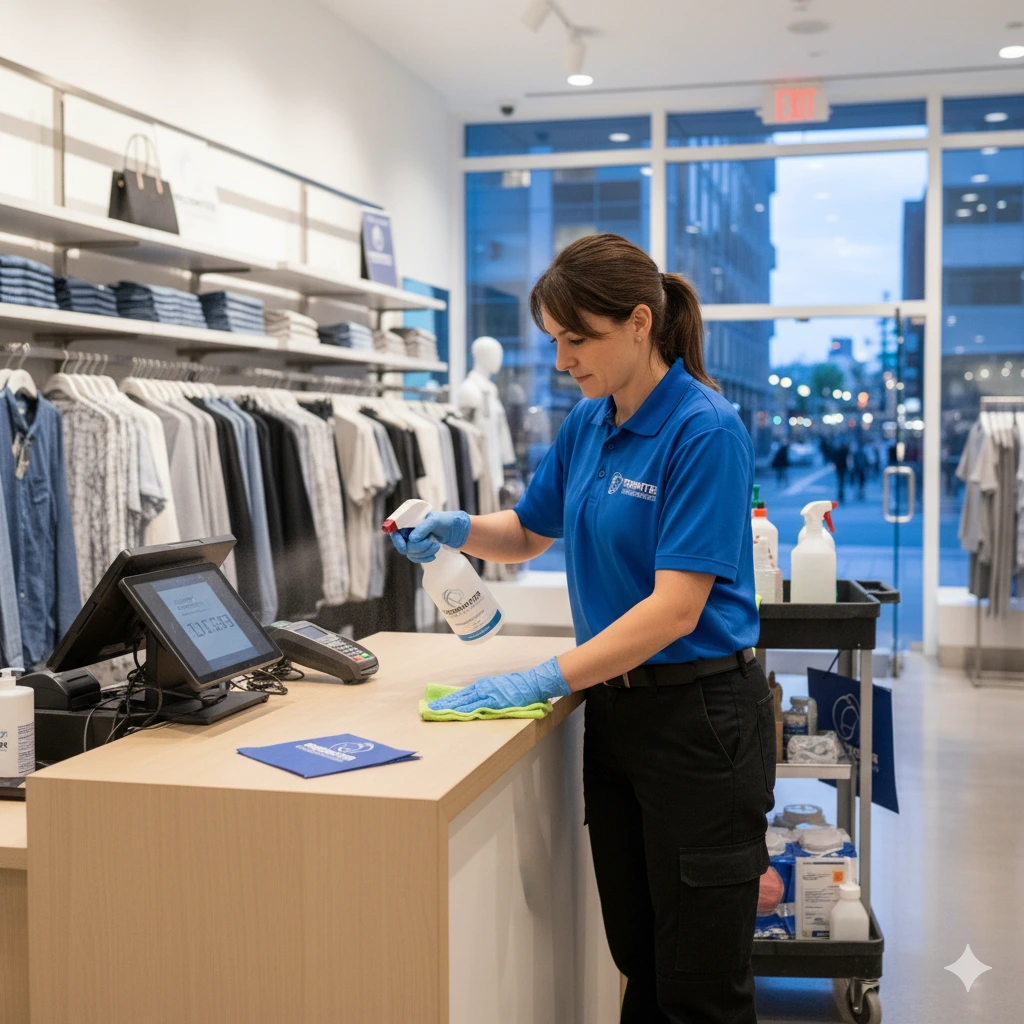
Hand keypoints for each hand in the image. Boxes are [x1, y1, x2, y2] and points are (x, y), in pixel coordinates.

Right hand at [389, 510, 470, 563]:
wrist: (455, 531)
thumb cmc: (446, 521)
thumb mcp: (436, 521)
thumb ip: (424, 528)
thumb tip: (412, 539)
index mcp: (409, 519)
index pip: (394, 530)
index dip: (397, 540)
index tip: (405, 548)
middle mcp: (408, 530)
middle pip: (402, 545)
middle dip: (417, 547)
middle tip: (430, 543)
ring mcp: (412, 540)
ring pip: (409, 553)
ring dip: (423, 553)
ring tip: (435, 546)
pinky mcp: (418, 549)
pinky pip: (415, 557)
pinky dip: (424, 558)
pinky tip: (433, 555)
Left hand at [427, 656, 570, 711]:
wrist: (534, 683)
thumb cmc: (521, 687)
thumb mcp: (501, 688)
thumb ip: (490, 694)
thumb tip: (479, 701)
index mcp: (484, 686)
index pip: (462, 695)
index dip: (448, 700)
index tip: (436, 705)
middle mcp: (483, 689)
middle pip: (459, 698)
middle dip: (443, 704)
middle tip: (428, 710)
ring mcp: (487, 695)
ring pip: (463, 702)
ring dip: (449, 708)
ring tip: (435, 712)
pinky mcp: (494, 701)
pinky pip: (475, 707)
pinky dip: (463, 711)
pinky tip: (454, 713)